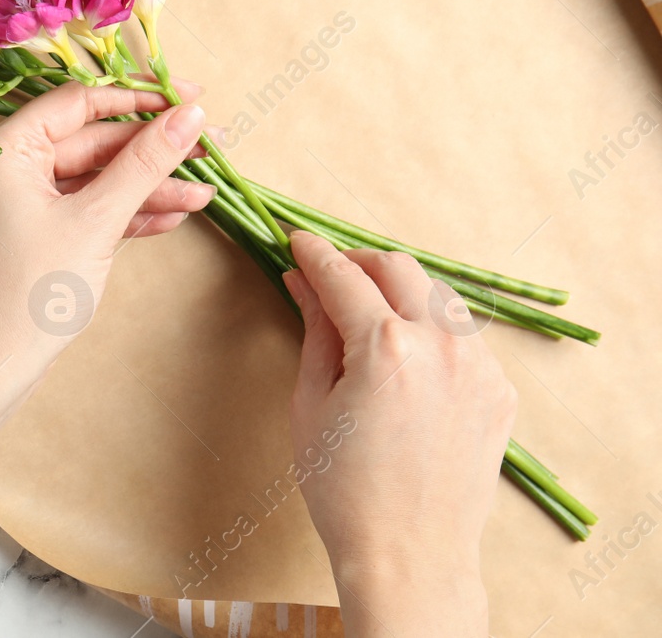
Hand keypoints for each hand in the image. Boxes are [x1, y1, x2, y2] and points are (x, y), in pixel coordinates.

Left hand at [0, 82, 210, 397]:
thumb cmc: (32, 291)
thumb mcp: (97, 221)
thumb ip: (145, 163)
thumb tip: (190, 114)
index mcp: (2, 150)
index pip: (78, 103)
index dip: (139, 97)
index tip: (191, 97)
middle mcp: (2, 167)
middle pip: (88, 141)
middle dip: (150, 150)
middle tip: (207, 149)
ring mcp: (14, 202)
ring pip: (90, 179)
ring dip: (145, 186)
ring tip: (203, 193)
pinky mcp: (29, 233)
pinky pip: (80, 208)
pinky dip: (122, 212)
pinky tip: (173, 215)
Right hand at [283, 232, 515, 636]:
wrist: (410, 555)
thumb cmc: (344, 490)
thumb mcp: (310, 403)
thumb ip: (314, 330)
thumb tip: (303, 282)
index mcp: (385, 346)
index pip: (343, 275)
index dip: (314, 253)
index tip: (297, 241)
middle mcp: (441, 344)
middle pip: (398, 267)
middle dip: (358, 260)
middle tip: (329, 272)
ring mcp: (478, 366)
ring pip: (436, 294)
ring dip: (399, 290)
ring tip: (366, 312)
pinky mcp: (499, 390)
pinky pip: (461, 336)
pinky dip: (430, 328)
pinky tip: (404, 355)